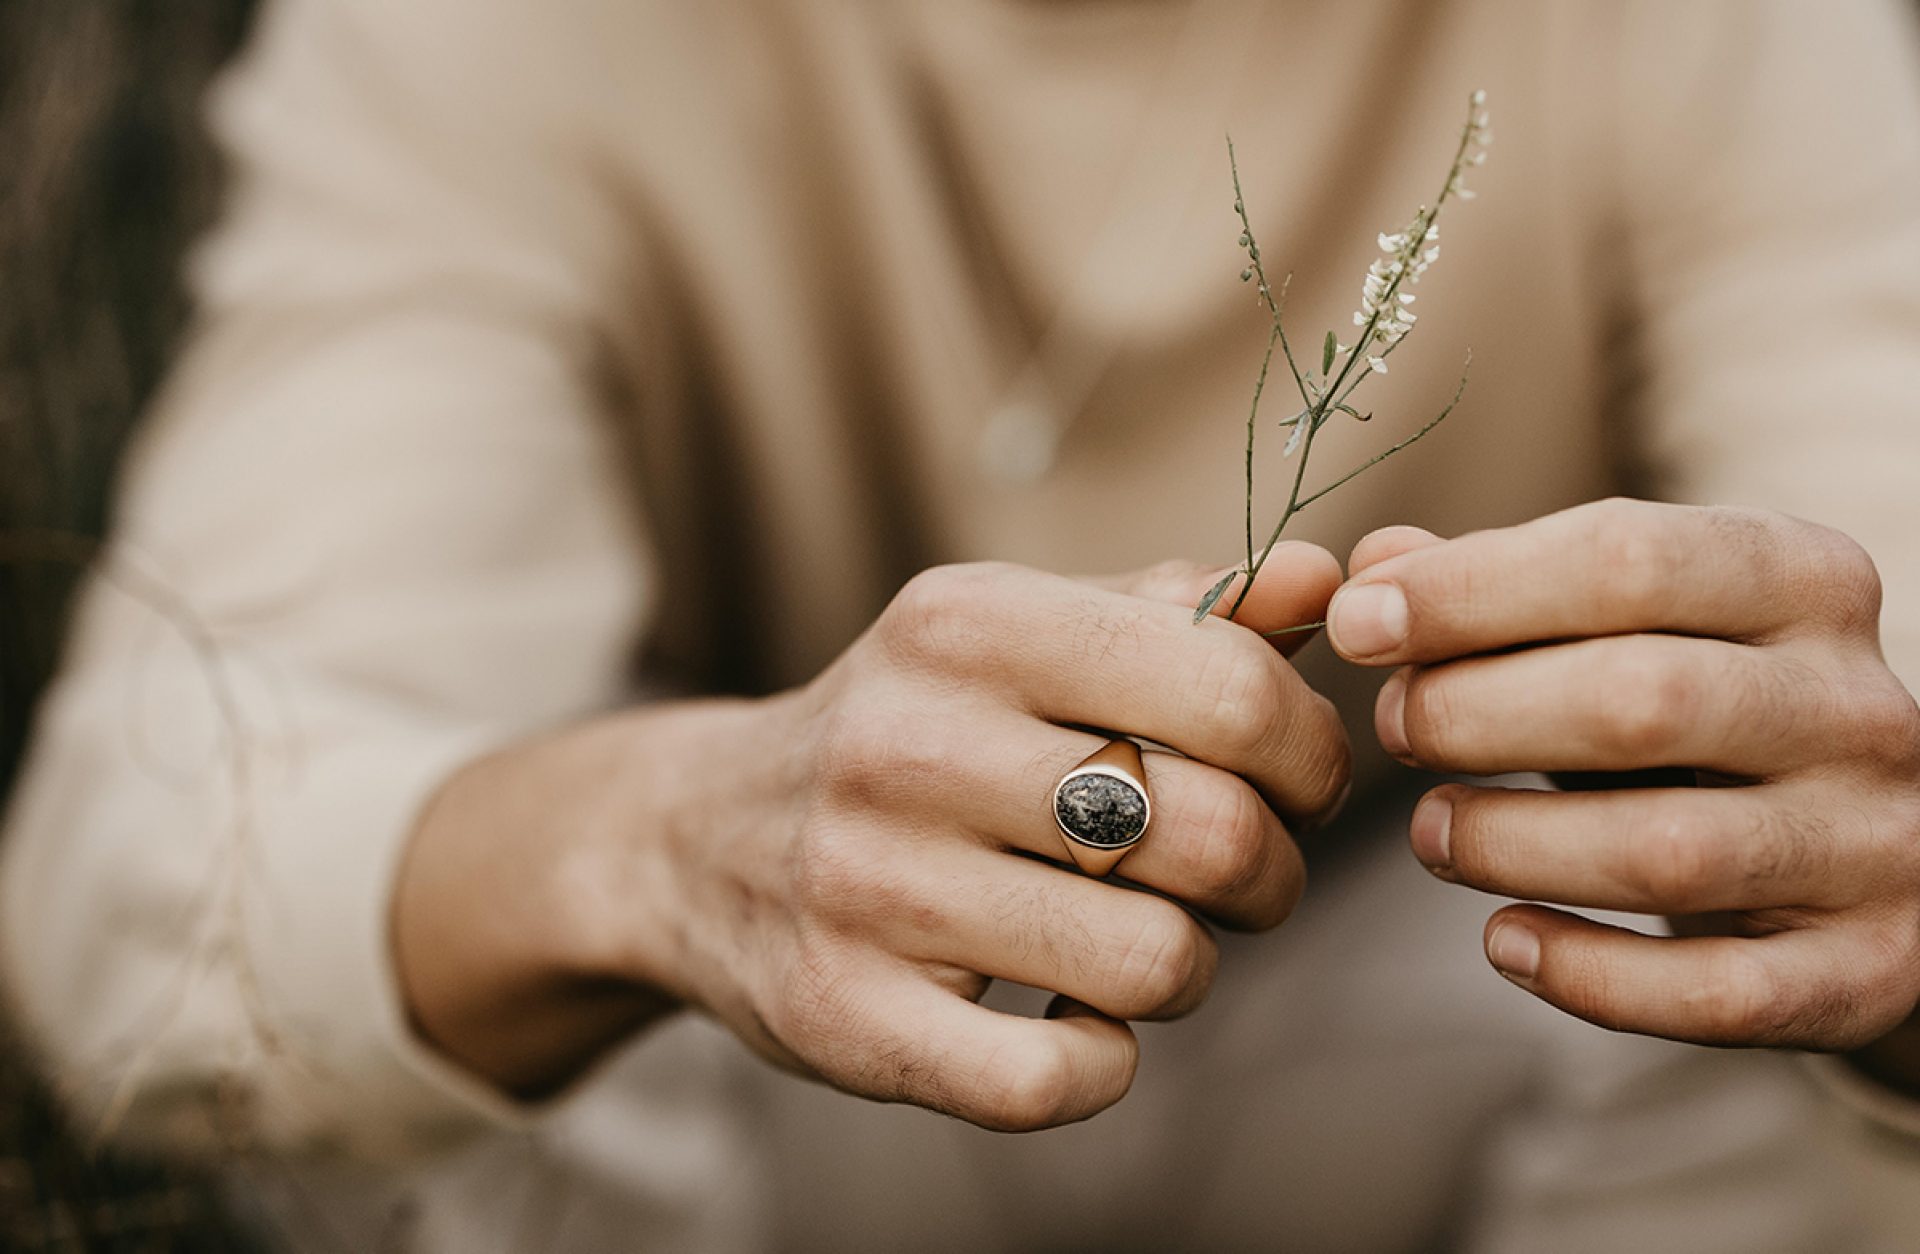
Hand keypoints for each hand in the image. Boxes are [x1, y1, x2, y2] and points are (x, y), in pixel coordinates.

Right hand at [395, 548, 1348, 1128]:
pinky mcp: (847, 1017)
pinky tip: (1072, 1019)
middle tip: (1242, 876)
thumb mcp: (1015, 634)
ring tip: (1140, 937)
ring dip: (1186, 967)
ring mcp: (869, 888)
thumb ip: (1176, 609)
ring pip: (1159, 965)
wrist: (694, 840)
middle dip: (1270, 874)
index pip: (1234, 690)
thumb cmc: (905, 726)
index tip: (1295, 781)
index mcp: (970, 624)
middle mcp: (910, 744)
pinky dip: (1103, 1063)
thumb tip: (1325, 581)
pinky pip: (1062, 1080)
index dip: (1311, 752)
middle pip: (1216, 837)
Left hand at [1326, 498, 1919, 1051]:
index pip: (1627, 557)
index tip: (1355, 622)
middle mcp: (1858, 708)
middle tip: (1396, 730)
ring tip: (1432, 833)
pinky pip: (1713, 995)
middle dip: (1477, 715)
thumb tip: (1374, 561)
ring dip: (1510, 845)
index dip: (1468, 591)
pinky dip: (1587, 976)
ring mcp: (1875, 847)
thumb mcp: (1631, 623)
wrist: (1885, 843)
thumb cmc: (1710, 711)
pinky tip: (1504, 941)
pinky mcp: (1863, 974)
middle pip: (1641, 700)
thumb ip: (1503, 586)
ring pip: (1667, 854)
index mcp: (1805, 580)